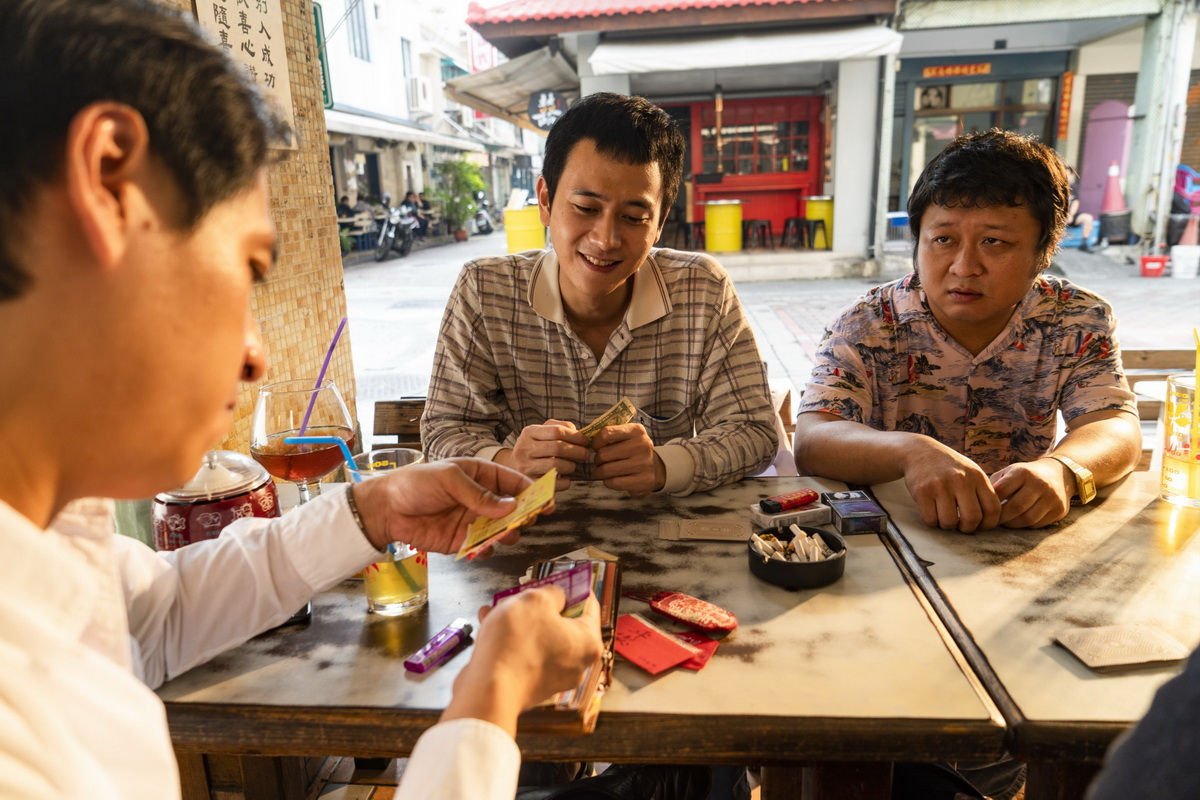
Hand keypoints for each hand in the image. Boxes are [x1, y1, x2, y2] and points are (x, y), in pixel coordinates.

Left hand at [350, 457, 535, 555]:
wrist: (386, 509)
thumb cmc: (415, 484)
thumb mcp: (449, 479)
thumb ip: (479, 495)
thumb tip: (510, 507)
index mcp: (480, 476)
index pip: (513, 482)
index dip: (532, 491)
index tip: (547, 502)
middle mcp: (481, 499)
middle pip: (513, 508)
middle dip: (524, 515)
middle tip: (527, 521)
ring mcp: (473, 521)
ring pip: (502, 530)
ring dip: (508, 533)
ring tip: (507, 535)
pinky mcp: (462, 541)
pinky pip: (483, 547)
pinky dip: (488, 550)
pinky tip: (484, 548)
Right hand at [443, 586, 602, 735]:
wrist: (488, 689)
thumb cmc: (516, 642)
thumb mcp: (535, 600)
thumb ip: (552, 592)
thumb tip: (556, 597)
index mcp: (588, 642)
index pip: (590, 606)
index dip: (574, 587)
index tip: (561, 578)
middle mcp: (576, 664)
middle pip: (564, 623)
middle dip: (542, 606)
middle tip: (526, 593)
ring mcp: (554, 678)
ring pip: (541, 638)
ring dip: (521, 621)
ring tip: (499, 606)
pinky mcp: (532, 686)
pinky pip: (527, 654)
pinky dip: (512, 640)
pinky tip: (490, 625)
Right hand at [497, 420, 590, 490]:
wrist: (514, 466)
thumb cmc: (536, 447)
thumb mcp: (543, 432)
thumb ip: (561, 427)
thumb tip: (579, 434)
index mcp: (529, 432)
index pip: (557, 431)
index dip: (576, 436)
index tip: (586, 441)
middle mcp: (524, 448)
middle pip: (558, 448)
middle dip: (578, 451)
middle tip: (585, 454)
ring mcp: (525, 467)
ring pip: (557, 465)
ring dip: (571, 466)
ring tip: (573, 465)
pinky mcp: (529, 483)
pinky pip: (554, 483)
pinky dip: (565, 482)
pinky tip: (566, 478)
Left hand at [591, 423, 665, 496]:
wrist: (655, 468)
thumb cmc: (633, 450)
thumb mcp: (627, 436)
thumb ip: (610, 435)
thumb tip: (587, 440)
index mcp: (636, 430)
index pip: (606, 433)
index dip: (596, 442)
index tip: (597, 447)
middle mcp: (642, 445)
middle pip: (604, 454)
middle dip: (597, 460)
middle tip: (600, 462)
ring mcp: (644, 464)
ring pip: (607, 470)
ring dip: (599, 472)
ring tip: (602, 472)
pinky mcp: (643, 480)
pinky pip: (614, 482)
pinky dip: (607, 482)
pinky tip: (610, 479)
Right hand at [900, 439, 1001, 532]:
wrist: (919, 451)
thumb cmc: (949, 467)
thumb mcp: (970, 472)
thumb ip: (982, 492)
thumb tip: (990, 520)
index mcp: (977, 476)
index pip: (993, 509)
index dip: (988, 524)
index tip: (980, 526)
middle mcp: (960, 480)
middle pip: (972, 518)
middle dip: (967, 528)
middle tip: (961, 525)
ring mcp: (940, 485)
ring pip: (949, 522)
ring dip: (947, 525)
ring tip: (944, 516)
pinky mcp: (922, 491)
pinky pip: (930, 519)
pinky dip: (931, 521)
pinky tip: (931, 511)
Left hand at [990, 458, 1072, 527]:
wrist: (1058, 474)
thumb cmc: (1025, 476)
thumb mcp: (1010, 472)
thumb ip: (994, 484)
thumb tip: (978, 503)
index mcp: (1022, 472)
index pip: (1002, 491)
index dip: (990, 503)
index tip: (983, 510)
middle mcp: (1039, 483)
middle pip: (1015, 508)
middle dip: (1001, 518)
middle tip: (992, 522)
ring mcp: (1052, 497)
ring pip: (1028, 519)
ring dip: (1012, 524)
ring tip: (1004, 522)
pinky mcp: (1060, 509)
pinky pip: (1038, 524)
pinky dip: (1026, 525)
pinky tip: (1019, 521)